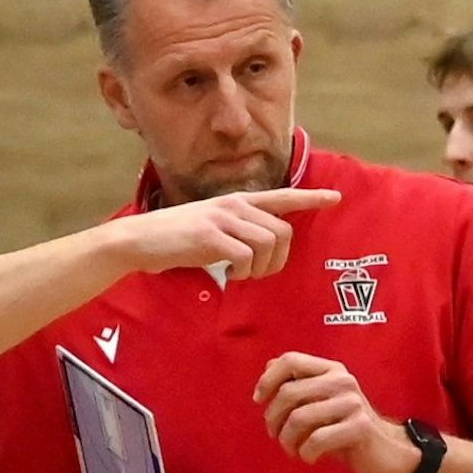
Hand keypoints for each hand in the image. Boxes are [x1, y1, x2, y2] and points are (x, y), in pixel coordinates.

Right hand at [112, 188, 337, 279]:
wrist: (137, 240)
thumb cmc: (173, 240)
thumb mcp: (211, 228)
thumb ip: (236, 232)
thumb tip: (260, 251)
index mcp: (236, 202)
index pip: (281, 196)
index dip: (310, 199)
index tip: (335, 198)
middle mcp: (234, 205)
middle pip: (282, 231)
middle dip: (278, 259)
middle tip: (256, 273)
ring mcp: (222, 219)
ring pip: (268, 244)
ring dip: (260, 268)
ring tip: (239, 274)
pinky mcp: (211, 236)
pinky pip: (246, 257)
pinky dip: (242, 272)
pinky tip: (227, 275)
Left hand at [255, 353, 417, 472]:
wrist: (384, 451)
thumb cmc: (345, 426)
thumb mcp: (321, 401)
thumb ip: (298, 383)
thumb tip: (268, 367)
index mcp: (331, 369)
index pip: (290, 360)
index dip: (267, 380)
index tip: (259, 401)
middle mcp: (342, 381)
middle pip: (289, 392)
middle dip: (273, 418)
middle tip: (275, 434)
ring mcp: (352, 403)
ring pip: (299, 418)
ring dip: (287, 440)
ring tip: (292, 449)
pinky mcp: (360, 427)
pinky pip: (316, 440)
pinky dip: (305, 453)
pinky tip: (309, 457)